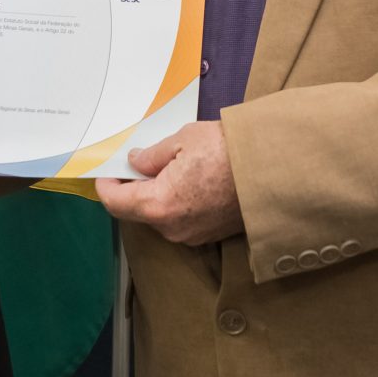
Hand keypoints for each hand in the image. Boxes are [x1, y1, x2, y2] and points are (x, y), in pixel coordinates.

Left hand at [96, 122, 241, 245]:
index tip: (107, 171)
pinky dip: (178, 204)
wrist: (271, 172)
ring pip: (160, 216)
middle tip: (140, 163)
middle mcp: (171, 228)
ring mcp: (191, 236)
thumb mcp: (183, 140)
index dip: (106, 185)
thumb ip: (152, 155)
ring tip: (173, 169)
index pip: (115, 202)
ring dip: (158, 196)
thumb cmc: (227, 153)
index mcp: (158, 204)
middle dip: (134, 188)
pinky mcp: (208, 236)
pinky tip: (192, 183)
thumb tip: (136, 162)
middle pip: (138, 210)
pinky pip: (181, 220)